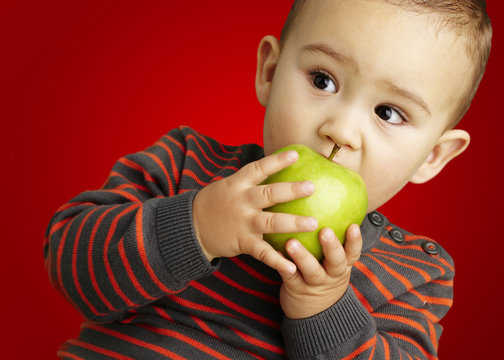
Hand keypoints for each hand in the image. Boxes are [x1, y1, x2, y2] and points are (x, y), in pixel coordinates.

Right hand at [192, 150, 316, 273]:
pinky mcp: (242, 242)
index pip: (259, 168)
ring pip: (271, 222)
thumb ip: (250, 181)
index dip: (276, 161)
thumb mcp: (228, 186)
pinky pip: (263, 253)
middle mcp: (242, 201)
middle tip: (312, 187)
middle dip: (292, 190)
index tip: (295, 154)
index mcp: (238, 184)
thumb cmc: (215, 203)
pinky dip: (277, 261)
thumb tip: (277, 168)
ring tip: (313, 223)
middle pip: (270, 194)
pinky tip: (292, 267)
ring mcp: (243, 222)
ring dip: (293, 223)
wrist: (191, 227)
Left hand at [278, 224, 361, 318]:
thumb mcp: (333, 261)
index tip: (353, 226)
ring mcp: (314, 283)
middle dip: (332, 247)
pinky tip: (274, 252)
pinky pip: (289, 275)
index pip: (353, 252)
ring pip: (311, 270)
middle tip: (325, 231)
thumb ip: (334, 236)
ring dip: (302, 256)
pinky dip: (282, 264)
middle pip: (336, 261)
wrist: (314, 314)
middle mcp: (331, 275)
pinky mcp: (295, 288)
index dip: (355, 241)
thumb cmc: (323, 273)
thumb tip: (335, 201)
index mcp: (342, 265)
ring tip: (291, 243)